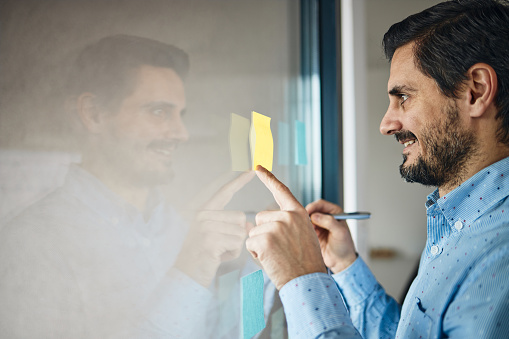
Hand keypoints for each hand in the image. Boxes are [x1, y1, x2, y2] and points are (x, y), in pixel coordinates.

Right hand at [175, 171, 254, 286]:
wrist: (186, 277)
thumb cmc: (204, 257)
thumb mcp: (217, 237)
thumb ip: (231, 226)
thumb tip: (250, 225)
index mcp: (203, 212)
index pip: (224, 193)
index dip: (238, 182)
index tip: (251, 170)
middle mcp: (202, 215)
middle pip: (241, 218)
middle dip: (238, 235)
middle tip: (220, 247)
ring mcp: (205, 227)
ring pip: (241, 232)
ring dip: (235, 246)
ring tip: (219, 253)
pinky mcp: (210, 240)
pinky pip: (236, 244)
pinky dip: (232, 254)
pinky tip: (218, 258)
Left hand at [246, 166, 325, 289]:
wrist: (307, 281)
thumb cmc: (304, 262)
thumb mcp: (301, 235)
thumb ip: (284, 224)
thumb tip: (256, 223)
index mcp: (298, 213)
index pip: (281, 191)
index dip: (268, 178)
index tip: (257, 166)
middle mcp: (287, 216)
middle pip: (261, 218)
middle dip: (264, 233)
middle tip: (280, 250)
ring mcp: (276, 226)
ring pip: (253, 231)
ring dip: (260, 244)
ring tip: (277, 256)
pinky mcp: (265, 238)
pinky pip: (249, 243)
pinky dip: (255, 254)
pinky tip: (270, 260)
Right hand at [306, 199, 356, 272]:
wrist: (341, 262)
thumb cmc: (344, 247)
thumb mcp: (340, 233)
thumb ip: (329, 222)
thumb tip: (315, 216)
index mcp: (335, 212)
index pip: (321, 204)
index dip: (313, 207)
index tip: (307, 213)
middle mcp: (326, 216)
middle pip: (312, 210)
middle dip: (307, 215)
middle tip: (304, 223)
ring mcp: (319, 224)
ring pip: (307, 219)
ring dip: (305, 223)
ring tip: (307, 231)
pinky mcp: (314, 232)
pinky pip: (305, 228)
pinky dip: (304, 230)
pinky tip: (306, 236)